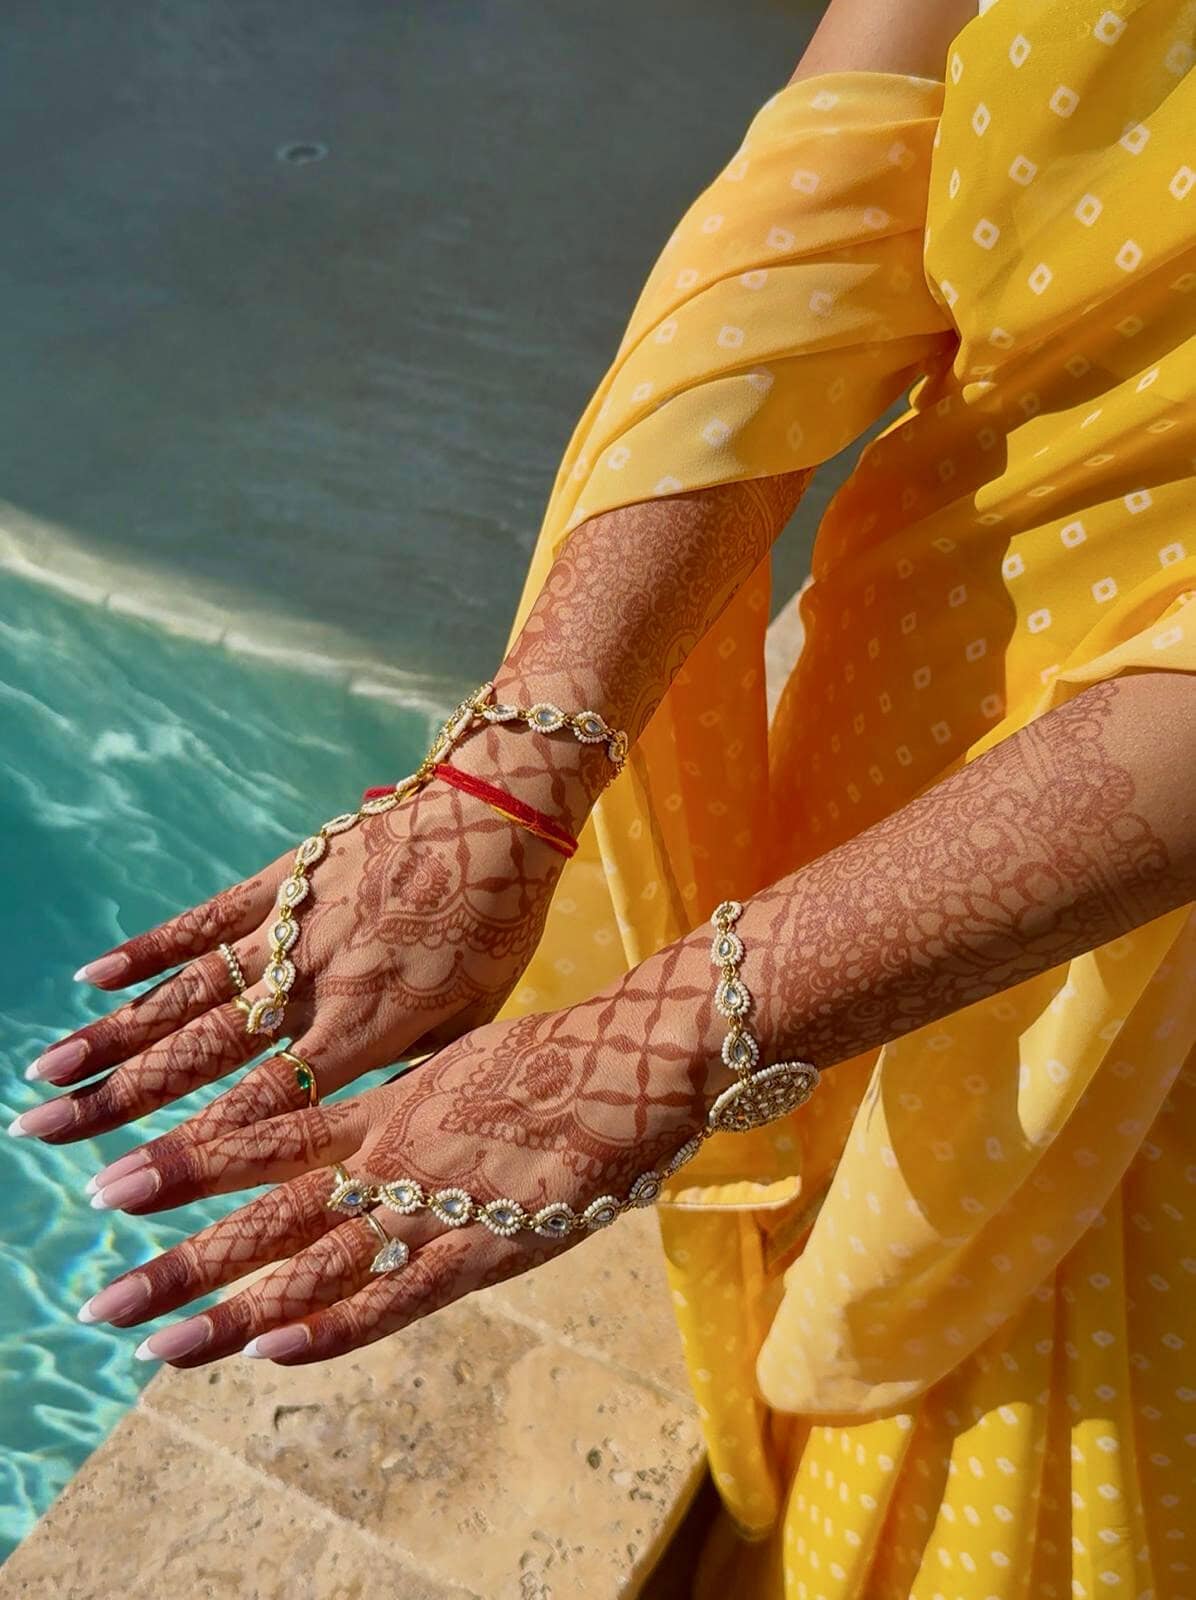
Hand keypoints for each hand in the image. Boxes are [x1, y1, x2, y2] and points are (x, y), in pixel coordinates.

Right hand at [15, 778, 562, 1150]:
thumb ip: (414, 1070)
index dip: (192, 1151)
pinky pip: (208, 917)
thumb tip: (370, 1123)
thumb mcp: (474, 1018)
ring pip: (190, 992)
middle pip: (202, 1056)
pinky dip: (152, 946)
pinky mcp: (285, 878)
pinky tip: (94, 977)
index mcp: (364, 1032)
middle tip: (42, 1134)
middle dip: (119, 1102)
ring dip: (117, 1033)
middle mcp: (313, 988)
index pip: (263, 1109)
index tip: (128, 1192)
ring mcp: (291, 931)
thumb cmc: (499, 927)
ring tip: (49, 1072)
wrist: (497, 820)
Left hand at [76, 946, 713, 1365]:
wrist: (639, 1059)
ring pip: (313, 1261)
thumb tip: (356, 1111)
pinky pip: (395, 1296)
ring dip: (229, 1304)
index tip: (115, 1184)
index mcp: (389, 1103)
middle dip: (182, 1256)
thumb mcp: (465, 1056)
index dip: (190, 1162)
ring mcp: (433, 1203)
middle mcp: (392, 1154)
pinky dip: (333, 1324)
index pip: (267, 1136)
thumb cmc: (560, 1054)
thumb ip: (407, 1091)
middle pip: (268, 1211)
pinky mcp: (485, 1248)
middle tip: (102, 1296)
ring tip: (156, 1340)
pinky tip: (272, 1348)